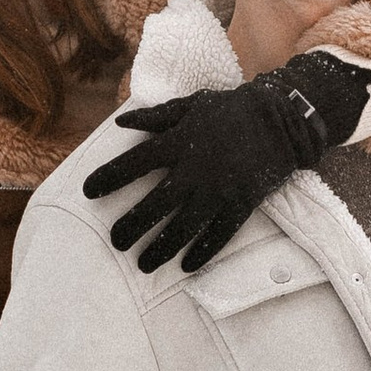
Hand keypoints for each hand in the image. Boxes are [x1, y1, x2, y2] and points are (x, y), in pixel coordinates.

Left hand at [83, 49, 370, 272]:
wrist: (282, 119)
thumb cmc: (231, 110)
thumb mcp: (191, 105)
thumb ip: (155, 117)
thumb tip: (120, 122)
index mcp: (180, 141)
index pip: (135, 163)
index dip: (109, 178)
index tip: (88, 192)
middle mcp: (196, 169)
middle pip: (156, 204)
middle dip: (132, 225)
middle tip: (115, 241)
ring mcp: (220, 189)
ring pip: (184, 226)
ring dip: (161, 248)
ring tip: (143, 264)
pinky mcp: (242, 204)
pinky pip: (219, 234)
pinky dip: (202, 252)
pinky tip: (186, 266)